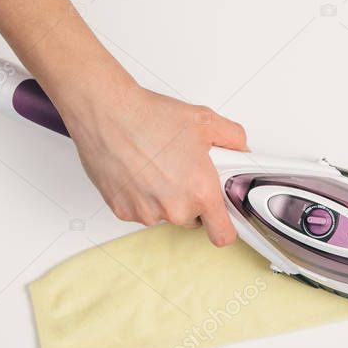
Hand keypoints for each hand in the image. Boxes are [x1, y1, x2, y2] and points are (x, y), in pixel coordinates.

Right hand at [55, 66, 246, 246]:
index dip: (225, 226)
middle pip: (194, 220)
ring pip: (166, 215)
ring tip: (158, 166)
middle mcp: (174, 209)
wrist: (107, 112)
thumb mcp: (205, 120)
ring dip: (166, 198)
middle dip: (193, 200)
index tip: (222, 216)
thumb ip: (233, 139)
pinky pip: (142, 210)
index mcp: (200, 192)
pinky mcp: (122, 210)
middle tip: (184, 171)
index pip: (223, 235)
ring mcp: (146, 213)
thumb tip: (240, 150)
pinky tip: (139, 171)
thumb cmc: (150, 117)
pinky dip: (142, 196)